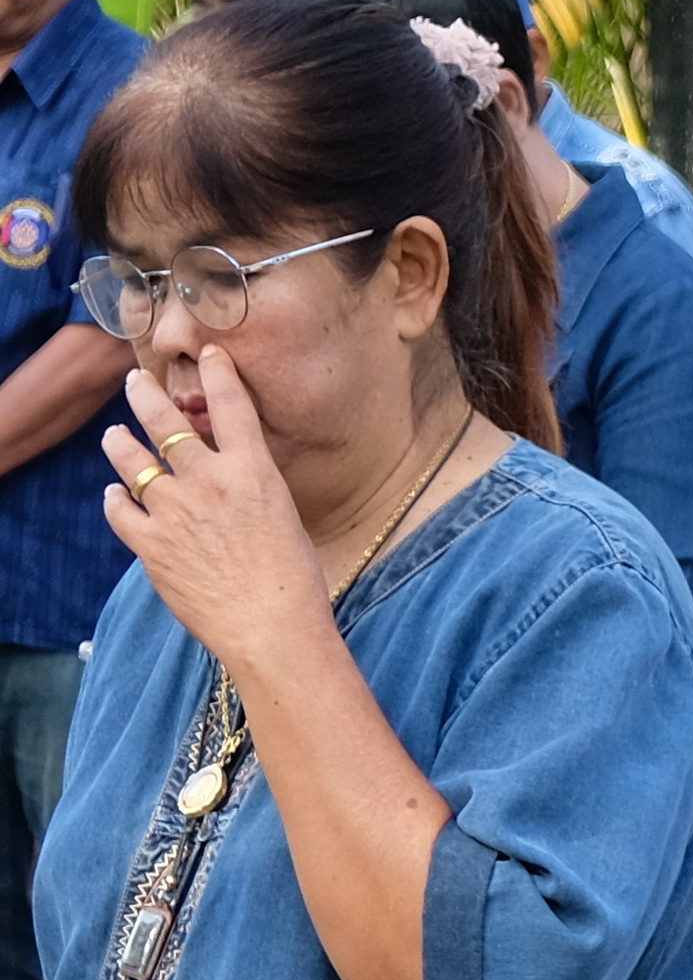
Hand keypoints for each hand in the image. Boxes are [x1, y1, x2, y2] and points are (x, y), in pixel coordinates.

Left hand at [99, 358, 329, 664]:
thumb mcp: (284, 516)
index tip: (207, 353)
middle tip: (136, 382)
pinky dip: (113, 500)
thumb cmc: (293, 579)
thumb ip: (251, 488)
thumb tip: (225, 478)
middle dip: (147, 395)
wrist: (271, 626)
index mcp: (253, 472)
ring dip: (119, 443)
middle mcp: (210, 482)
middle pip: (167, 423)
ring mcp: (174, 511)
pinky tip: (113, 496)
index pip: (232, 405)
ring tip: (114, 436)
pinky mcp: (150, 544)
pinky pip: (118, 510)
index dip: (217, 372)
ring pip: (131, 461)